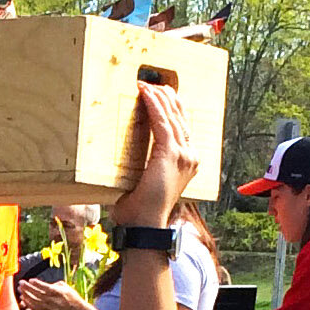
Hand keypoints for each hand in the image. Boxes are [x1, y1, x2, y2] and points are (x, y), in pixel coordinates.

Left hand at [18, 278, 93, 309]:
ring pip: (35, 303)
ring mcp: (50, 309)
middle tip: (21, 284)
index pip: (45, 287)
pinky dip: (29, 305)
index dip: (36, 283)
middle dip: (27, 288)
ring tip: (21, 291)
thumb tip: (45, 284)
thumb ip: (54, 285)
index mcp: (58, 292)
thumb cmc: (72, 299)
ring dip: (26, 296)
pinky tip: (24, 301)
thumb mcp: (65, 287)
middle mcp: (53, 301)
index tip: (30, 280)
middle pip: (37, 294)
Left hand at [116, 81, 198, 224]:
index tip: (157, 95)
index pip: (180, 128)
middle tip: (153, 84)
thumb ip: (139, 168)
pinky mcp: (171, 155)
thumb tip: (120, 161)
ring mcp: (183, 155)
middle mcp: (190, 156)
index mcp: (186, 162)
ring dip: (158, 98)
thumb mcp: (142, 182)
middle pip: (180, 118)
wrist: (145, 225)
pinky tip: (145, 95)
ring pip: (172, 117)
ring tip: (146, 85)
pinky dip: (154, 106)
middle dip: (166, 98)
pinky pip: (162, 123)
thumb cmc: (140, 210)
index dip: (169, 109)